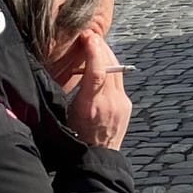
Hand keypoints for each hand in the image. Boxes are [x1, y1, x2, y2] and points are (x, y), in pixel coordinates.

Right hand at [60, 32, 131, 149]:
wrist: (97, 158)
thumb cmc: (74, 137)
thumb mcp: (65, 114)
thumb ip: (70, 90)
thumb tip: (66, 64)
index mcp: (91, 107)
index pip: (97, 72)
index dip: (93, 51)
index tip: (87, 36)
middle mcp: (110, 104)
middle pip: (110, 65)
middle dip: (100, 46)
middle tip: (89, 34)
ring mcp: (122, 104)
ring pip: (116, 70)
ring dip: (106, 54)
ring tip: (94, 44)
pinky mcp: (126, 105)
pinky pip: (119, 80)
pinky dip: (110, 68)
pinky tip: (102, 62)